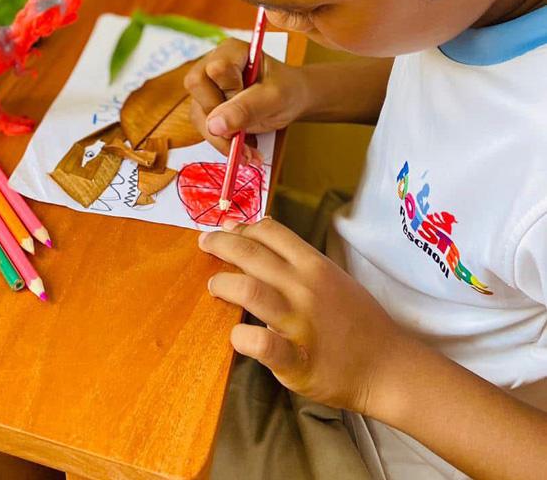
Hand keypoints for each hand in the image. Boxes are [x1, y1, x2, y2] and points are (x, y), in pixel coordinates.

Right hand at [184, 38, 309, 156]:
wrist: (292, 101)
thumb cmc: (286, 90)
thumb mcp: (273, 99)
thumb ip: (246, 109)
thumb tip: (213, 126)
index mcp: (231, 50)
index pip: (215, 69)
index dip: (230, 91)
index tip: (254, 100)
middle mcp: (213, 63)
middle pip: (197, 87)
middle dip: (221, 117)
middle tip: (245, 130)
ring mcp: (208, 86)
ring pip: (198, 113)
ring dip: (222, 138)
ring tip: (248, 151)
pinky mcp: (207, 106)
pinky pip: (204, 127)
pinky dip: (224, 143)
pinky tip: (244, 149)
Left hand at [199, 217, 413, 414]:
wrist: (388, 366)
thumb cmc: (357, 320)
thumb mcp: (332, 277)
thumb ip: (298, 260)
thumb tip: (260, 233)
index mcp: (314, 265)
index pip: (270, 231)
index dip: (243, 227)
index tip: (227, 231)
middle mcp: (305, 288)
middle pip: (252, 253)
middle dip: (221, 244)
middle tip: (205, 244)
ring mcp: (300, 323)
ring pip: (251, 290)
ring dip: (224, 283)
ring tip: (214, 285)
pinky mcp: (297, 362)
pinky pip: (262, 345)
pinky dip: (242, 338)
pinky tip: (236, 336)